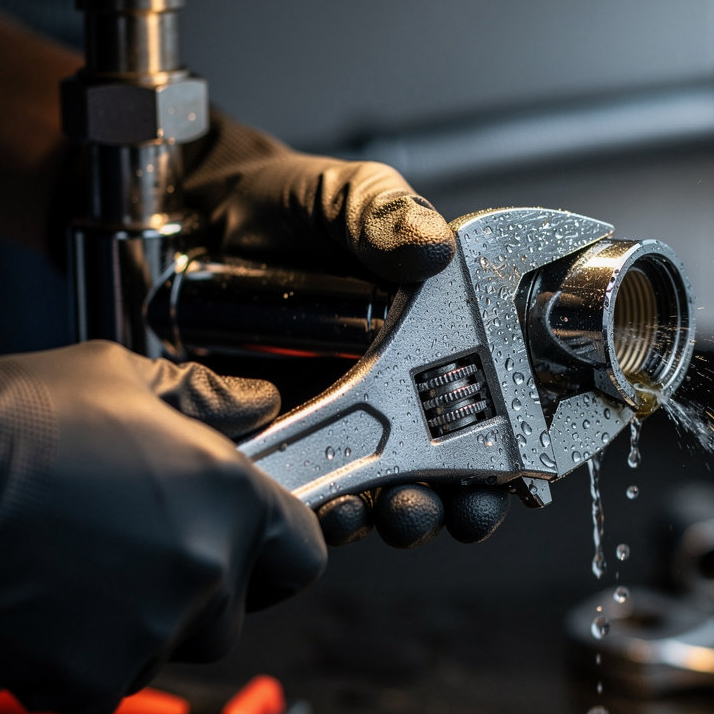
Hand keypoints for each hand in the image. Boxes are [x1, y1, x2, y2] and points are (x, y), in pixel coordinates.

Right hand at [0, 341, 325, 713]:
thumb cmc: (16, 423)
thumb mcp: (126, 379)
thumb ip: (209, 398)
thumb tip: (255, 405)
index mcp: (231, 497)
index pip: (303, 552)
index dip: (281, 548)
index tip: (258, 546)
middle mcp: (204, 569)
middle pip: (236, 608)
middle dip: (203, 587)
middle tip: (148, 549)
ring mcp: (151, 629)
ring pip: (172, 646)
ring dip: (144, 621)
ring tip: (88, 567)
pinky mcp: (92, 678)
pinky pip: (111, 680)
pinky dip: (87, 656)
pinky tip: (54, 603)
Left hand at [183, 115, 510, 548]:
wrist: (207, 216)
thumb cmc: (295, 206)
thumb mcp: (351, 197)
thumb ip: (387, 213)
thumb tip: (430, 248)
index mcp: (434, 338)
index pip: (491, 414)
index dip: (504, 459)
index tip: (505, 483)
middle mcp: (395, 388)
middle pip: (441, 472)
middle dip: (446, 505)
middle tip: (440, 506)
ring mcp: (341, 416)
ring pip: (381, 493)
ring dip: (388, 516)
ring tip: (377, 511)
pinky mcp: (287, 433)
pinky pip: (313, 487)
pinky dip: (324, 508)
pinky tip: (326, 506)